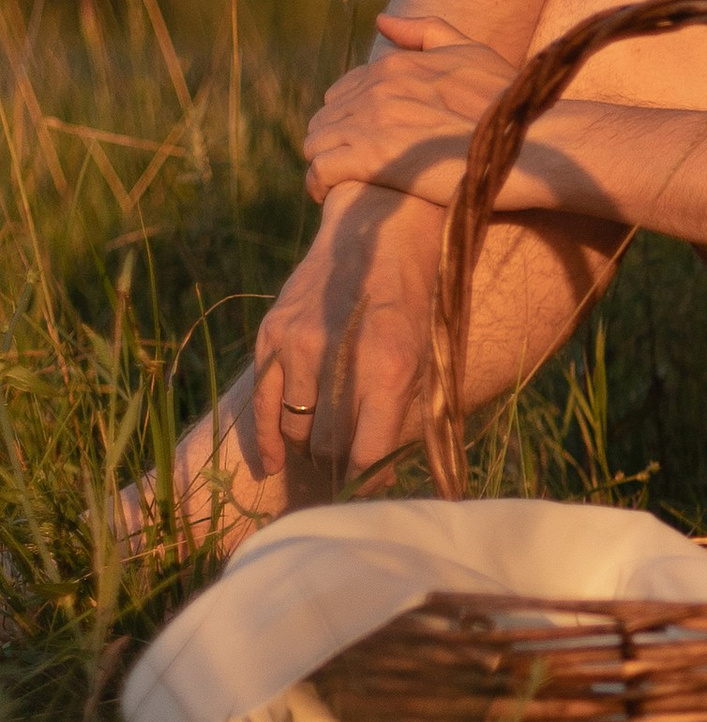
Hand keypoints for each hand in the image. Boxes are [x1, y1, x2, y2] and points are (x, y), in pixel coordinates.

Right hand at [248, 182, 447, 487]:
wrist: (381, 226)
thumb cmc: (418, 297)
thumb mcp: (429, 352)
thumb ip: (407, 410)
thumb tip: (391, 473)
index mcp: (388, 367)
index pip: (366, 455)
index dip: (366, 485)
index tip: (368, 495)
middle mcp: (336, 357)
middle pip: (329, 446)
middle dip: (342, 462)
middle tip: (353, 464)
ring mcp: (297, 344)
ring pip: (297, 429)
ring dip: (312, 443)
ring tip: (327, 442)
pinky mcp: (272, 334)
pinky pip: (261, 404)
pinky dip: (269, 439)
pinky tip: (275, 463)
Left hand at [303, 12, 535, 208]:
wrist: (529, 145)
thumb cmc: (507, 103)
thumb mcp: (470, 52)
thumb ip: (425, 31)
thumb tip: (382, 20)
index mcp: (395, 66)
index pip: (343, 91)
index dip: (349, 117)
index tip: (364, 140)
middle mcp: (377, 89)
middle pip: (325, 117)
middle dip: (332, 140)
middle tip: (351, 166)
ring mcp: (373, 123)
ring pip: (315, 142)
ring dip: (323, 162)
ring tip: (339, 183)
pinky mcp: (373, 160)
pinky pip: (320, 171)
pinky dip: (319, 184)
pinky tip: (331, 196)